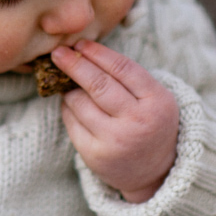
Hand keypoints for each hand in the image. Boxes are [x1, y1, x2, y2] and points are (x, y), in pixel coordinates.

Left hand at [52, 41, 179, 202]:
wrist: (155, 171)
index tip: (80, 44)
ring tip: (67, 83)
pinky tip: (70, 104)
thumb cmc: (150, 123)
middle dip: (74, 64)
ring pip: (80, 102)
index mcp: (157, 101)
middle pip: (98, 84)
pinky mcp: (95, 154)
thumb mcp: (154, 98)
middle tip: (58, 52)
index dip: (97, 52)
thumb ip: (128, 77)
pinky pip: (71, 122)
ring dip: (69, 89)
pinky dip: (67, 108)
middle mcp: (137, 121)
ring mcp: (114, 140)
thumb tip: (82, 52)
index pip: (122, 68)